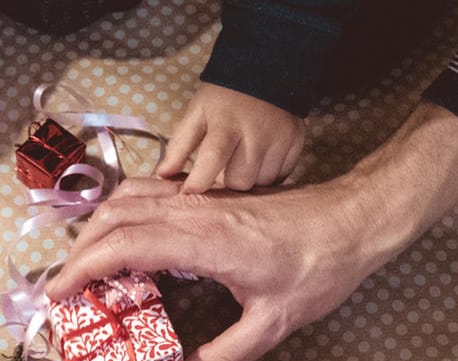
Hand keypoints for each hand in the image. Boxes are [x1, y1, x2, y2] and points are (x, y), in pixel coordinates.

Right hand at [47, 177, 399, 360]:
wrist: (354, 220)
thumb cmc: (319, 269)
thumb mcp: (272, 326)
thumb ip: (223, 358)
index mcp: (202, 241)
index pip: (122, 244)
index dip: (81, 269)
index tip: (57, 296)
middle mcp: (192, 210)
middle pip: (113, 217)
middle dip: (78, 251)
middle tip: (64, 291)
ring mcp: (200, 197)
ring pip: (127, 197)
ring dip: (97, 228)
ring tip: (85, 267)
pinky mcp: (209, 194)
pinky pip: (150, 192)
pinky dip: (123, 212)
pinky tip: (125, 241)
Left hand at [158, 83, 304, 193]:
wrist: (266, 71)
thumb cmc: (224, 98)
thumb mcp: (197, 113)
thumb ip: (179, 145)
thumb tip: (161, 176)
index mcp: (227, 123)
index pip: (213, 160)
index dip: (199, 182)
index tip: (189, 191)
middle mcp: (257, 133)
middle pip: (240, 181)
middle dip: (227, 183)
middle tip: (221, 172)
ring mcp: (280, 139)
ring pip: (262, 183)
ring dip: (248, 180)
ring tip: (241, 163)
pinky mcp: (296, 143)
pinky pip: (281, 176)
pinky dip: (268, 175)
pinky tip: (259, 160)